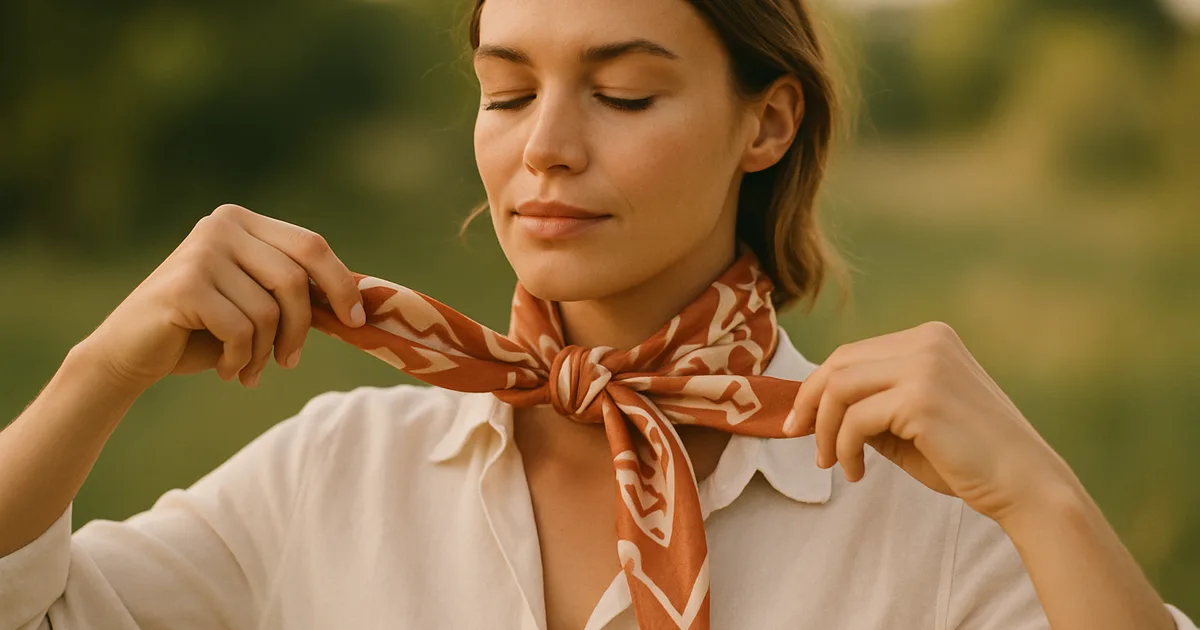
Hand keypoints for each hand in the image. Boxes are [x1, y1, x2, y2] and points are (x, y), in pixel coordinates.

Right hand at [77, 204, 366, 392]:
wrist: (130, 352)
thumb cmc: (203, 330)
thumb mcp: (256, 304)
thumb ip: (295, 293)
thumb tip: (360, 303)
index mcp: (244, 222)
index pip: (311, 245)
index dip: (341, 284)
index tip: (356, 321)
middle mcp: (222, 226)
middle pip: (295, 279)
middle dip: (302, 328)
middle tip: (291, 362)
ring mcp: (201, 251)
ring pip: (269, 311)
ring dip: (266, 352)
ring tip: (250, 368)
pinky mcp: (185, 284)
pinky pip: (241, 329)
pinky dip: (242, 359)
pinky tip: (228, 369)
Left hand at [784, 321, 1078, 525]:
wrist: (1027, 486)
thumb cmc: (969, 459)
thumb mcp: (910, 424)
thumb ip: (870, 407)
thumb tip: (814, 410)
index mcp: (930, 339)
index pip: (854, 354)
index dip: (818, 386)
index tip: (801, 421)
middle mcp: (928, 341)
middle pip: (840, 362)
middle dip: (810, 401)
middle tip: (797, 436)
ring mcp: (926, 365)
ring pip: (840, 387)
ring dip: (825, 429)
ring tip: (831, 463)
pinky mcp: (921, 397)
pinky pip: (856, 419)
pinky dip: (844, 448)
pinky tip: (856, 471)